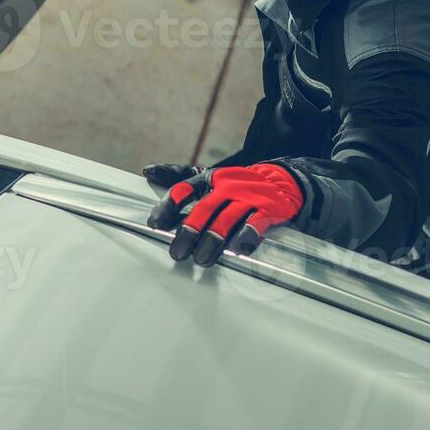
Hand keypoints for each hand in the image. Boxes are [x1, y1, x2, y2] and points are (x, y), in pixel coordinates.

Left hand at [147, 163, 302, 265]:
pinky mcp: (267, 210)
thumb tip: (148, 170)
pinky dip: (245, 238)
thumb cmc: (237, 186)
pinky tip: (236, 250)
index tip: (155, 224)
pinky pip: (254, 225)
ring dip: (212, 242)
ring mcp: (247, 198)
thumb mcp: (209, 179)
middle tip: (178, 252)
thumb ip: (179, 176)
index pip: (183, 190)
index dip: (167, 207)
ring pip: (225, 221)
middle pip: (203, 210)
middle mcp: (226, 187)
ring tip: (202, 259)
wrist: (281, 182)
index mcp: (209, 179)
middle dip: (188, 233)